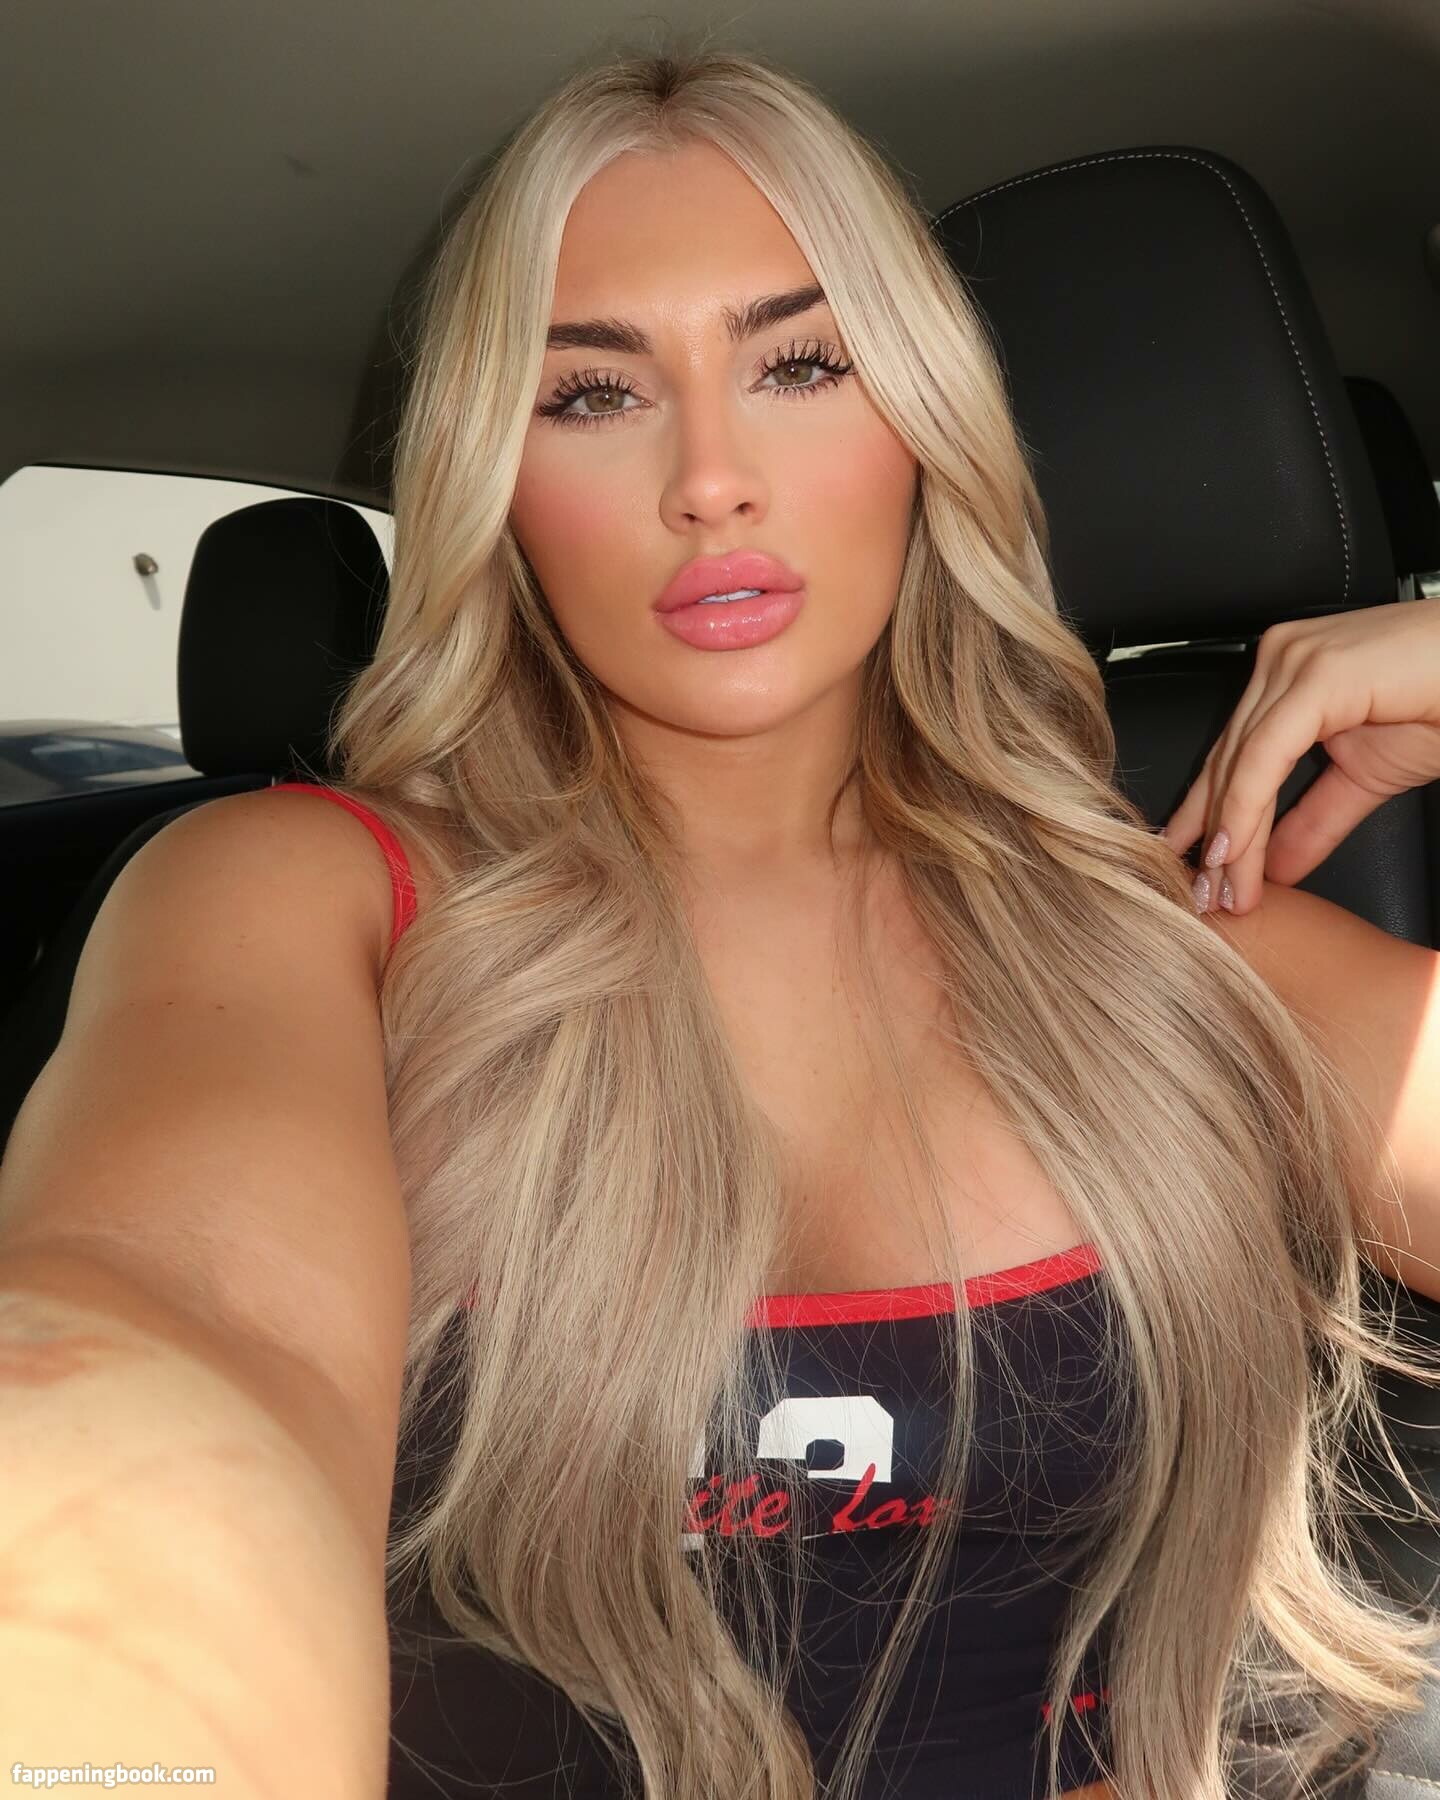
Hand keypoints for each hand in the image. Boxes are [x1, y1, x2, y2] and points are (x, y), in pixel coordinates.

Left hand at [1159, 597, 1439, 915]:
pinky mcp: (1318, 675)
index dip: (1211, 818)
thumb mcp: (1366, 777)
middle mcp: (1281, 660)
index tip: (1200, 874)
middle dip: (1212, 837)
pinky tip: (1234, 852)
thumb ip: (1314, 820)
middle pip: (1229, 762)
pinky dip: (1247, 808)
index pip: (1232, 756)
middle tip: (1202, 897)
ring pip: (1241, 763)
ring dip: (1230, 837)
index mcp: (1286, 676)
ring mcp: (1295, 661)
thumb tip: (1274, 868)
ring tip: (1223, 891)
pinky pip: (1266, 755)